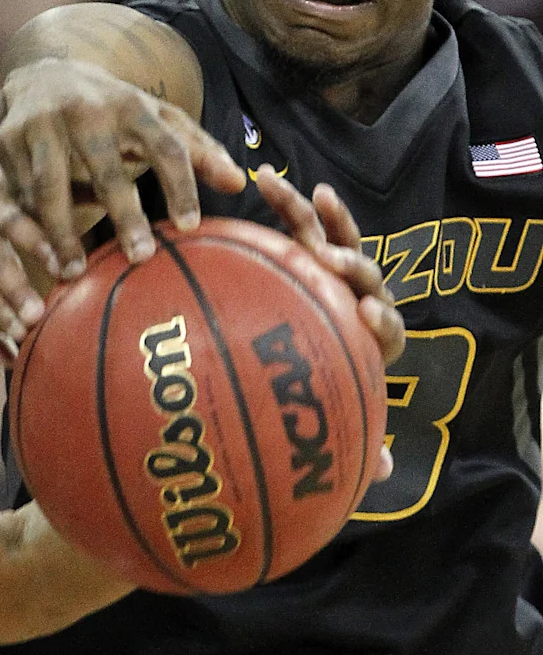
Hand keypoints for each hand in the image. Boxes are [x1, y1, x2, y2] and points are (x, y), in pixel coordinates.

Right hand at [0, 58, 245, 278]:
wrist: (39, 74)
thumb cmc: (111, 109)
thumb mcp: (155, 119)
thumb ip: (198, 149)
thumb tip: (240, 183)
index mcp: (132, 104)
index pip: (165, 145)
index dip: (180, 185)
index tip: (191, 226)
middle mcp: (86, 110)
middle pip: (107, 168)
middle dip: (124, 214)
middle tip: (142, 258)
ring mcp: (42, 124)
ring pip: (51, 186)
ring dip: (62, 232)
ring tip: (73, 272)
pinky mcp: (7, 141)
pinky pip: (20, 192)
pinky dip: (31, 226)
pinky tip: (41, 256)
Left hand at [0, 140, 62, 364]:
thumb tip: (7, 361)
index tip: (21, 335)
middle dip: (13, 290)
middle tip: (38, 317)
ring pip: (12, 228)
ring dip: (38, 253)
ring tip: (66, 276)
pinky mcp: (6, 179)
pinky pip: (31, 202)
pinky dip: (51, 223)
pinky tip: (74, 237)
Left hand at [253, 165, 402, 364]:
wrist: (347, 375)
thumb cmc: (305, 336)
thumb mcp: (278, 306)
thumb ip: (252, 286)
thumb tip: (195, 265)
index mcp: (320, 261)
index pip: (304, 224)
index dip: (286, 200)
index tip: (263, 176)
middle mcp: (348, 275)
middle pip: (341, 237)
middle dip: (333, 213)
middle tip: (319, 195)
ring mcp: (372, 300)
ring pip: (367, 274)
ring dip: (349, 261)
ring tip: (330, 259)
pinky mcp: (387, 336)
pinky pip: (389, 326)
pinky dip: (381, 318)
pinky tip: (368, 311)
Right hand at [254, 166, 401, 481]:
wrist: (303, 367)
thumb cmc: (315, 399)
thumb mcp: (332, 426)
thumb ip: (353, 445)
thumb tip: (382, 472)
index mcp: (372, 343)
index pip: (389, 330)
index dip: (383, 320)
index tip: (369, 315)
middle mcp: (358, 301)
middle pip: (363, 275)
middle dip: (352, 266)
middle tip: (331, 263)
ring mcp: (333, 274)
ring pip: (333, 240)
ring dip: (320, 218)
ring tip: (304, 194)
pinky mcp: (308, 254)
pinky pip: (304, 225)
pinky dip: (294, 206)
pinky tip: (266, 182)